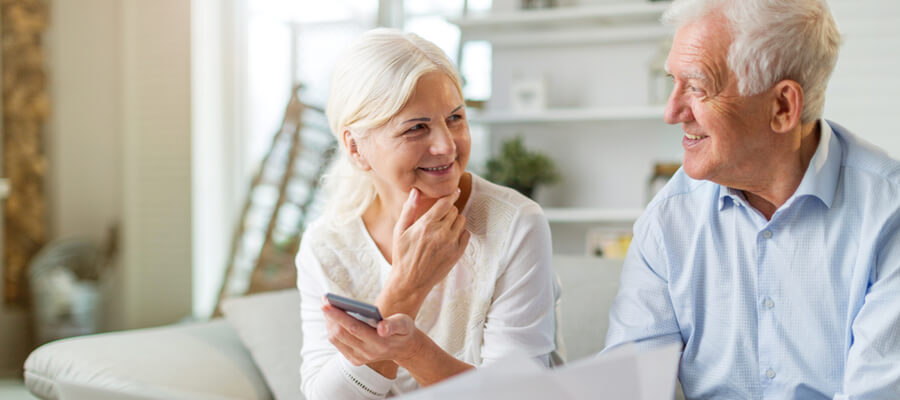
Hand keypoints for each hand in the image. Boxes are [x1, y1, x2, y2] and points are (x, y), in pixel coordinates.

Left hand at [322, 302, 423, 366]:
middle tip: (325, 300)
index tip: (326, 304)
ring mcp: (360, 358)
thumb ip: (394, 325)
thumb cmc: (403, 331)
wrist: (404, 348)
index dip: (338, 316)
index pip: (354, 328)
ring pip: (336, 339)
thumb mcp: (404, 324)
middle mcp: (368, 353)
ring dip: (330, 322)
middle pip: (341, 334)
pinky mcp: (355, 359)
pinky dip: (333, 330)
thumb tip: (381, 328)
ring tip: (328, 307)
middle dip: (330, 316)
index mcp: (380, 344)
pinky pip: (338, 344)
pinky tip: (333, 319)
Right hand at [379, 188, 469, 315]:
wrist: (410, 281)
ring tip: (444, 227)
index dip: (451, 195)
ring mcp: (451, 244)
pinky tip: (450, 237)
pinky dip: (460, 233)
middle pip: (454, 210)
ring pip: (461, 221)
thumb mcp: (400, 231)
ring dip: (455, 221)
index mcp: (426, 225)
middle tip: (440, 217)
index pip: (445, 203)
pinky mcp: (457, 254)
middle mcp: (441, 233)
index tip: (454, 192)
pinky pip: (466, 234)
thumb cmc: (402, 255)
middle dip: (448, 210)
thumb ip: (409, 209)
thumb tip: (415, 191)